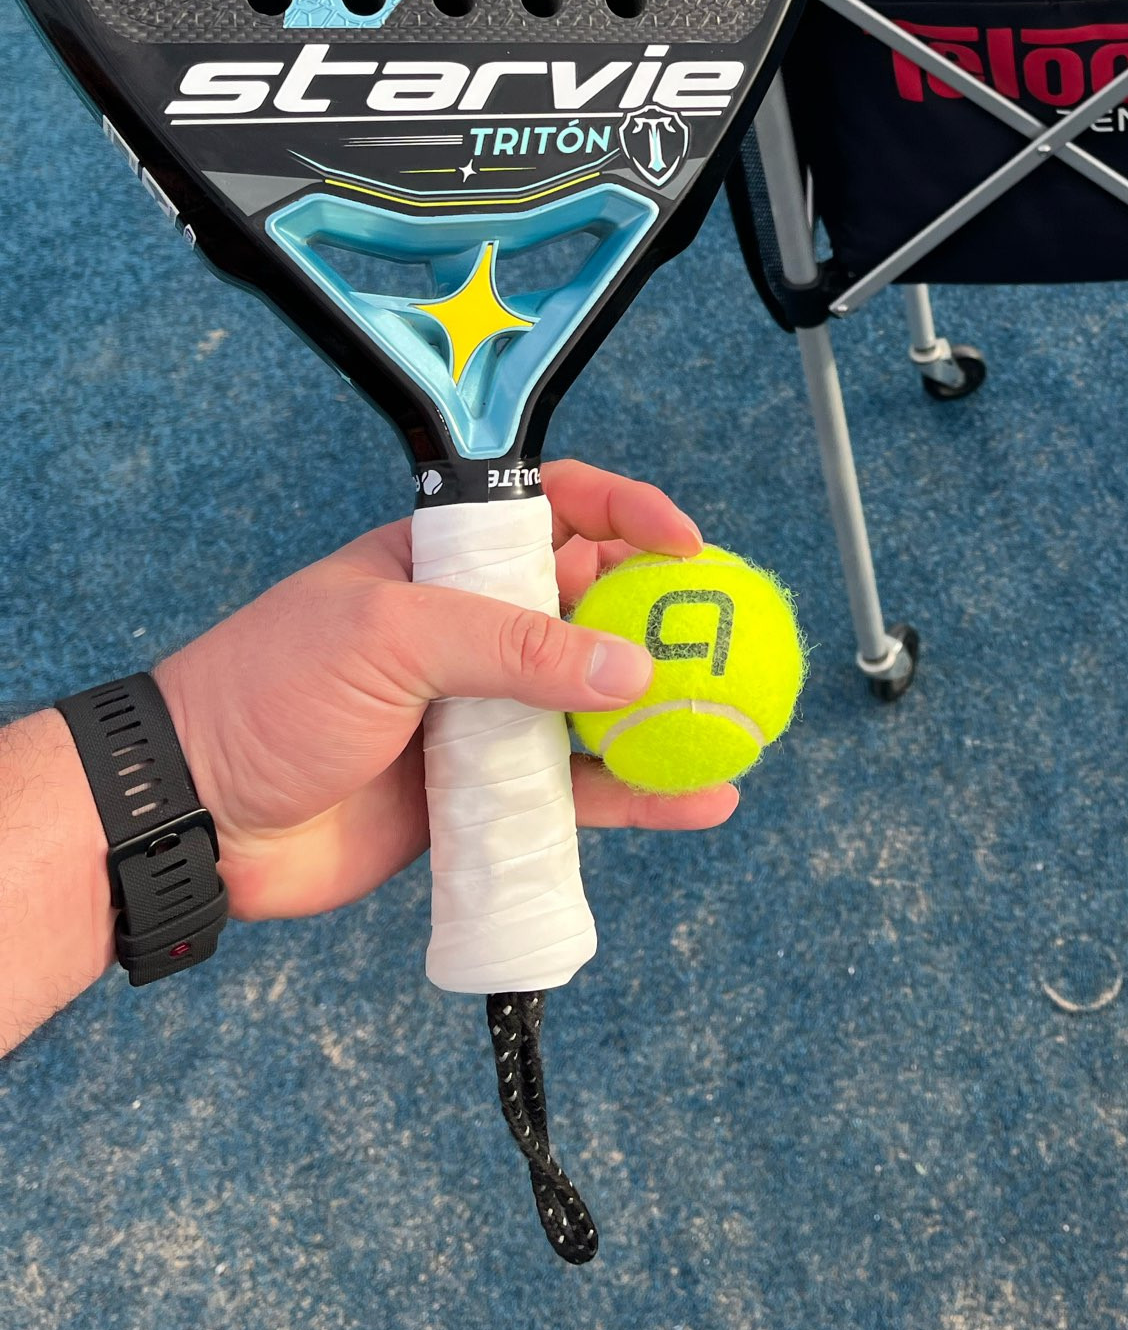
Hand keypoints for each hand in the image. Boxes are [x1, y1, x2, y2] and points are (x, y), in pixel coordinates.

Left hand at [154, 459, 737, 922]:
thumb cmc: (265, 694)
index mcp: (442, 562)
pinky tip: (699, 801)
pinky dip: (638, 797)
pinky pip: (576, 790)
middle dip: (665, 622)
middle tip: (727, 645)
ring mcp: (478, 715)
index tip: (688, 543)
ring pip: (595, 707)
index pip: (554, 511)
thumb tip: (627, 669)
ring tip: (734, 727)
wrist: (191, 818)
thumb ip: (512, 647)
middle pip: (593, 611)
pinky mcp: (481, 795)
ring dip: (664, 715)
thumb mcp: (390, 639)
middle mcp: (470, 631)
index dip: (627, 513)